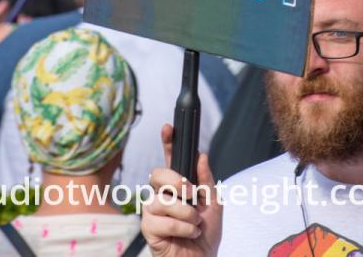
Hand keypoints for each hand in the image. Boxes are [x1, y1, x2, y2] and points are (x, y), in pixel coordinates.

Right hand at [142, 124, 221, 256]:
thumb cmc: (206, 235)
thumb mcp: (213, 204)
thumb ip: (206, 180)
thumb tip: (202, 155)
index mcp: (177, 186)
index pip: (169, 159)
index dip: (167, 142)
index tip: (169, 128)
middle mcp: (162, 195)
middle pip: (157, 174)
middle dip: (176, 181)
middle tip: (191, 193)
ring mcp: (153, 212)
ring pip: (161, 200)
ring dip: (185, 212)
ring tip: (195, 223)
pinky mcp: (149, 229)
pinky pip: (161, 220)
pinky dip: (182, 227)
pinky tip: (188, 234)